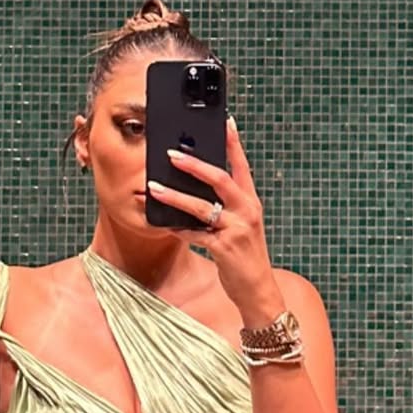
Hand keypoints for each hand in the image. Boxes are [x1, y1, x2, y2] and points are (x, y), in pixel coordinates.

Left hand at [147, 115, 283, 317]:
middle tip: (171, 154)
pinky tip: (164, 225)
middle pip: (219, 179)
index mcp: (251, 202)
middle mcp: (247, 211)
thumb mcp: (243, 227)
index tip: (225, 122)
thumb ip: (226, 208)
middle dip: (193, 165)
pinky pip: (195, 234)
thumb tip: (196, 191)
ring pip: (201, 206)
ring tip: (154, 188)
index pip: (242, 166)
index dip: (233, 143)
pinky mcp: (224, 248)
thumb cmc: (246, 257)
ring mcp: (236, 229)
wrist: (258, 290)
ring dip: (175, 196)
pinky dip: (178, 229)